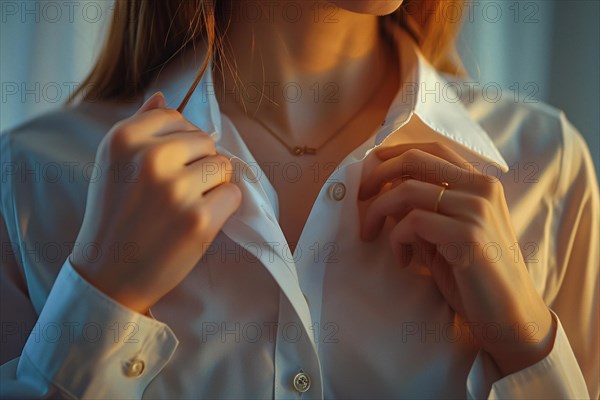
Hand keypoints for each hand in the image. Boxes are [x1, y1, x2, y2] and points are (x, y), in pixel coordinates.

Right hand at [70, 92, 241, 313]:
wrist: (108, 274)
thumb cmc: (113, 217)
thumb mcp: (112, 165)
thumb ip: (139, 128)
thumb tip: (162, 97)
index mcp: (123, 140)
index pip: (174, 117)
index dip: (179, 141)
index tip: (169, 164)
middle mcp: (150, 159)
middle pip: (204, 140)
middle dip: (198, 163)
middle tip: (177, 191)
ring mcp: (176, 189)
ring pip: (223, 166)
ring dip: (212, 185)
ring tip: (187, 205)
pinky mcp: (199, 219)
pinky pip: (233, 194)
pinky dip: (223, 207)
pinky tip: (198, 220)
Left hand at [358, 142, 553, 375]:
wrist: (510, 316)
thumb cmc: (474, 276)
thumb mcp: (445, 234)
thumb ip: (423, 209)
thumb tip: (383, 189)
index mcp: (481, 184)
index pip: (432, 149)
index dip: (394, 153)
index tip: (369, 169)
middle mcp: (482, 189)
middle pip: (415, 160)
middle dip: (377, 175)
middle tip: (360, 197)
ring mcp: (477, 210)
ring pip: (407, 190)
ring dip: (379, 211)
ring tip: (371, 234)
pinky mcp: (467, 235)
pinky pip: (413, 222)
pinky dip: (397, 239)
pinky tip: (402, 259)